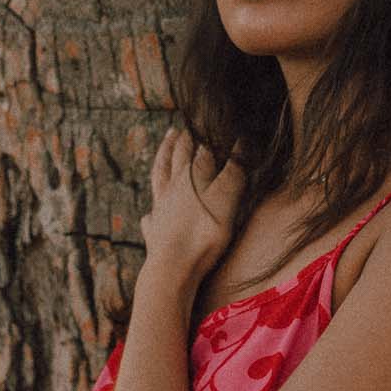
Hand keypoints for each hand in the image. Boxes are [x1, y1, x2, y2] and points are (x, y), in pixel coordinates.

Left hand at [142, 126, 244, 289]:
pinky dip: (151, 212)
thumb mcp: (225, 198)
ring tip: (163, 148)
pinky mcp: (154, 233)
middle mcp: (171, 188)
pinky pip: (150, 218)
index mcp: (189, 176)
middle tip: (179, 129)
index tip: (207, 122)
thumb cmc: (202, 232)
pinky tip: (149, 214)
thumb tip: (241, 143)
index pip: (197, 149)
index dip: (203, 135)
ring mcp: (160, 210)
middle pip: (174, 159)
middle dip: (179, 143)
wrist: (173, 268)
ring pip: (158, 178)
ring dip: (161, 160)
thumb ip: (233, 171)